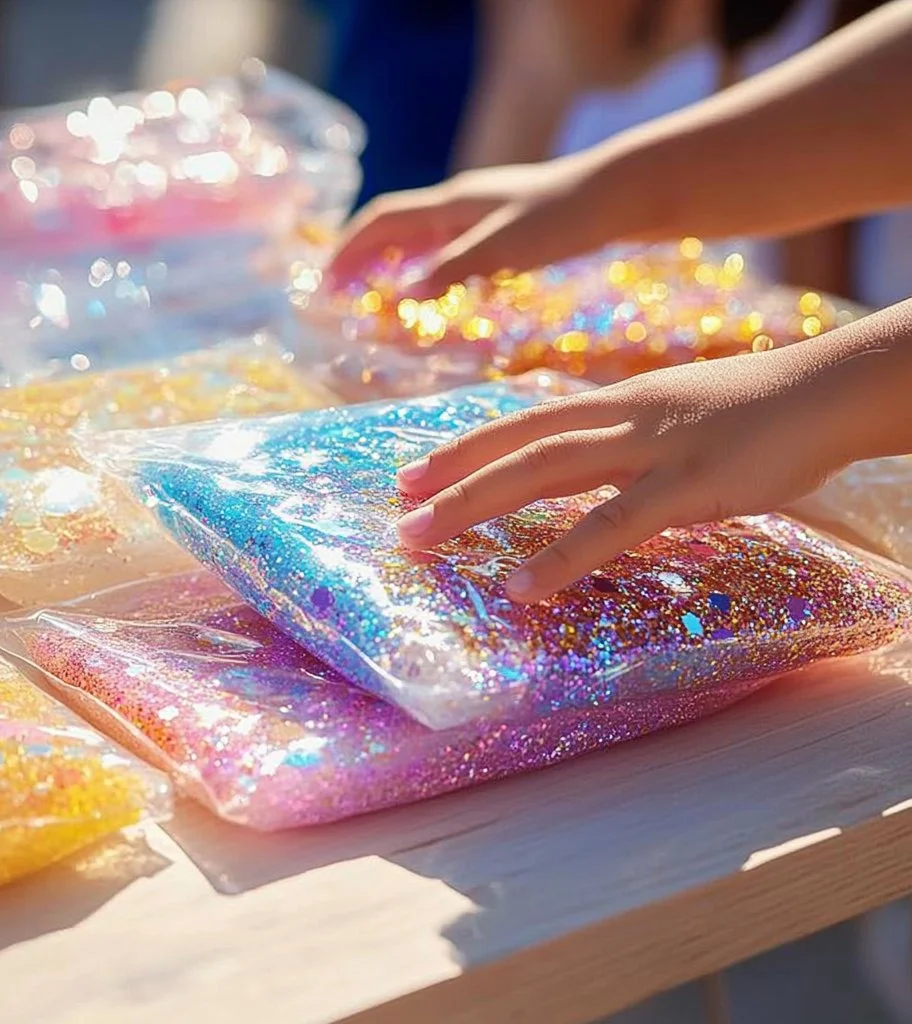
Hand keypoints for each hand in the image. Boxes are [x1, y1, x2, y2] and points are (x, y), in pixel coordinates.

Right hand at [327, 150, 650, 294]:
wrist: (623, 194)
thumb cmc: (564, 218)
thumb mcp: (504, 248)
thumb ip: (453, 270)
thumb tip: (402, 297)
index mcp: (453, 203)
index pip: (383, 220)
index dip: (349, 250)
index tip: (325, 283)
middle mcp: (462, 204)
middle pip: (397, 228)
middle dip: (364, 259)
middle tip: (342, 295)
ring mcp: (484, 214)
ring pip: (424, 239)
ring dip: (395, 267)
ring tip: (378, 299)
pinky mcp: (507, 229)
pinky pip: (452, 250)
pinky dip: (431, 272)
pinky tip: (441, 297)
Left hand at [394, 347, 857, 602]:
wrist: (828, 390)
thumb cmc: (754, 411)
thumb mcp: (674, 416)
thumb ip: (625, 442)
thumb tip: (586, 474)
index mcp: (615, 402)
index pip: (522, 423)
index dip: (465, 446)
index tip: (416, 471)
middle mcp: (620, 417)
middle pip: (518, 446)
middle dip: (452, 477)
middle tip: (398, 507)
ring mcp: (653, 448)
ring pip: (545, 473)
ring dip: (476, 505)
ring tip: (422, 536)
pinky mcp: (690, 485)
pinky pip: (613, 525)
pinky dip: (561, 556)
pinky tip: (520, 586)